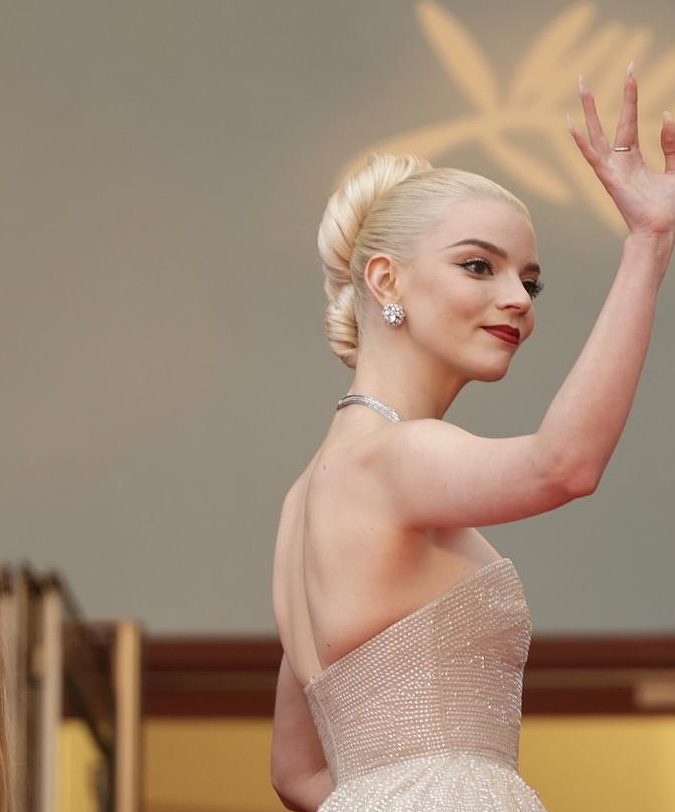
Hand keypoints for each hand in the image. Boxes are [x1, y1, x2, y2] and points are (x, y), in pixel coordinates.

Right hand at [567, 63, 674, 237]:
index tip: (630, 72)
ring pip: (595, 135)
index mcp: (632, 160)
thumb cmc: (667, 206)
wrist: (661, 228)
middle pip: (605, 125)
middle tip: (582, 78)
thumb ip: (671, 143)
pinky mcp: (608, 177)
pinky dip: (581, 141)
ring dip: (587, 111)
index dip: (630, 97)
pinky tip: (571, 126)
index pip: (628, 121)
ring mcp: (610, 169)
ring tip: (579, 89)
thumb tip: (665, 115)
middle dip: (595, 102)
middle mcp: (617, 162)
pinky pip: (592, 155)